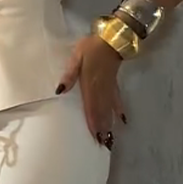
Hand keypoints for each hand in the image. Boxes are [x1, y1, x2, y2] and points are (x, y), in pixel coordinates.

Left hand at [56, 33, 126, 148]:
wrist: (112, 38)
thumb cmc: (91, 47)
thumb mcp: (76, 57)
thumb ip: (69, 75)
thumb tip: (60, 91)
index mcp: (90, 85)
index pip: (90, 107)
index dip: (92, 122)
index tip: (94, 137)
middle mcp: (101, 90)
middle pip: (101, 112)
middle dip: (101, 128)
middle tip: (103, 145)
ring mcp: (109, 88)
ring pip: (109, 109)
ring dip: (109, 124)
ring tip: (110, 138)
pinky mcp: (114, 84)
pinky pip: (117, 100)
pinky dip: (119, 110)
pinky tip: (122, 120)